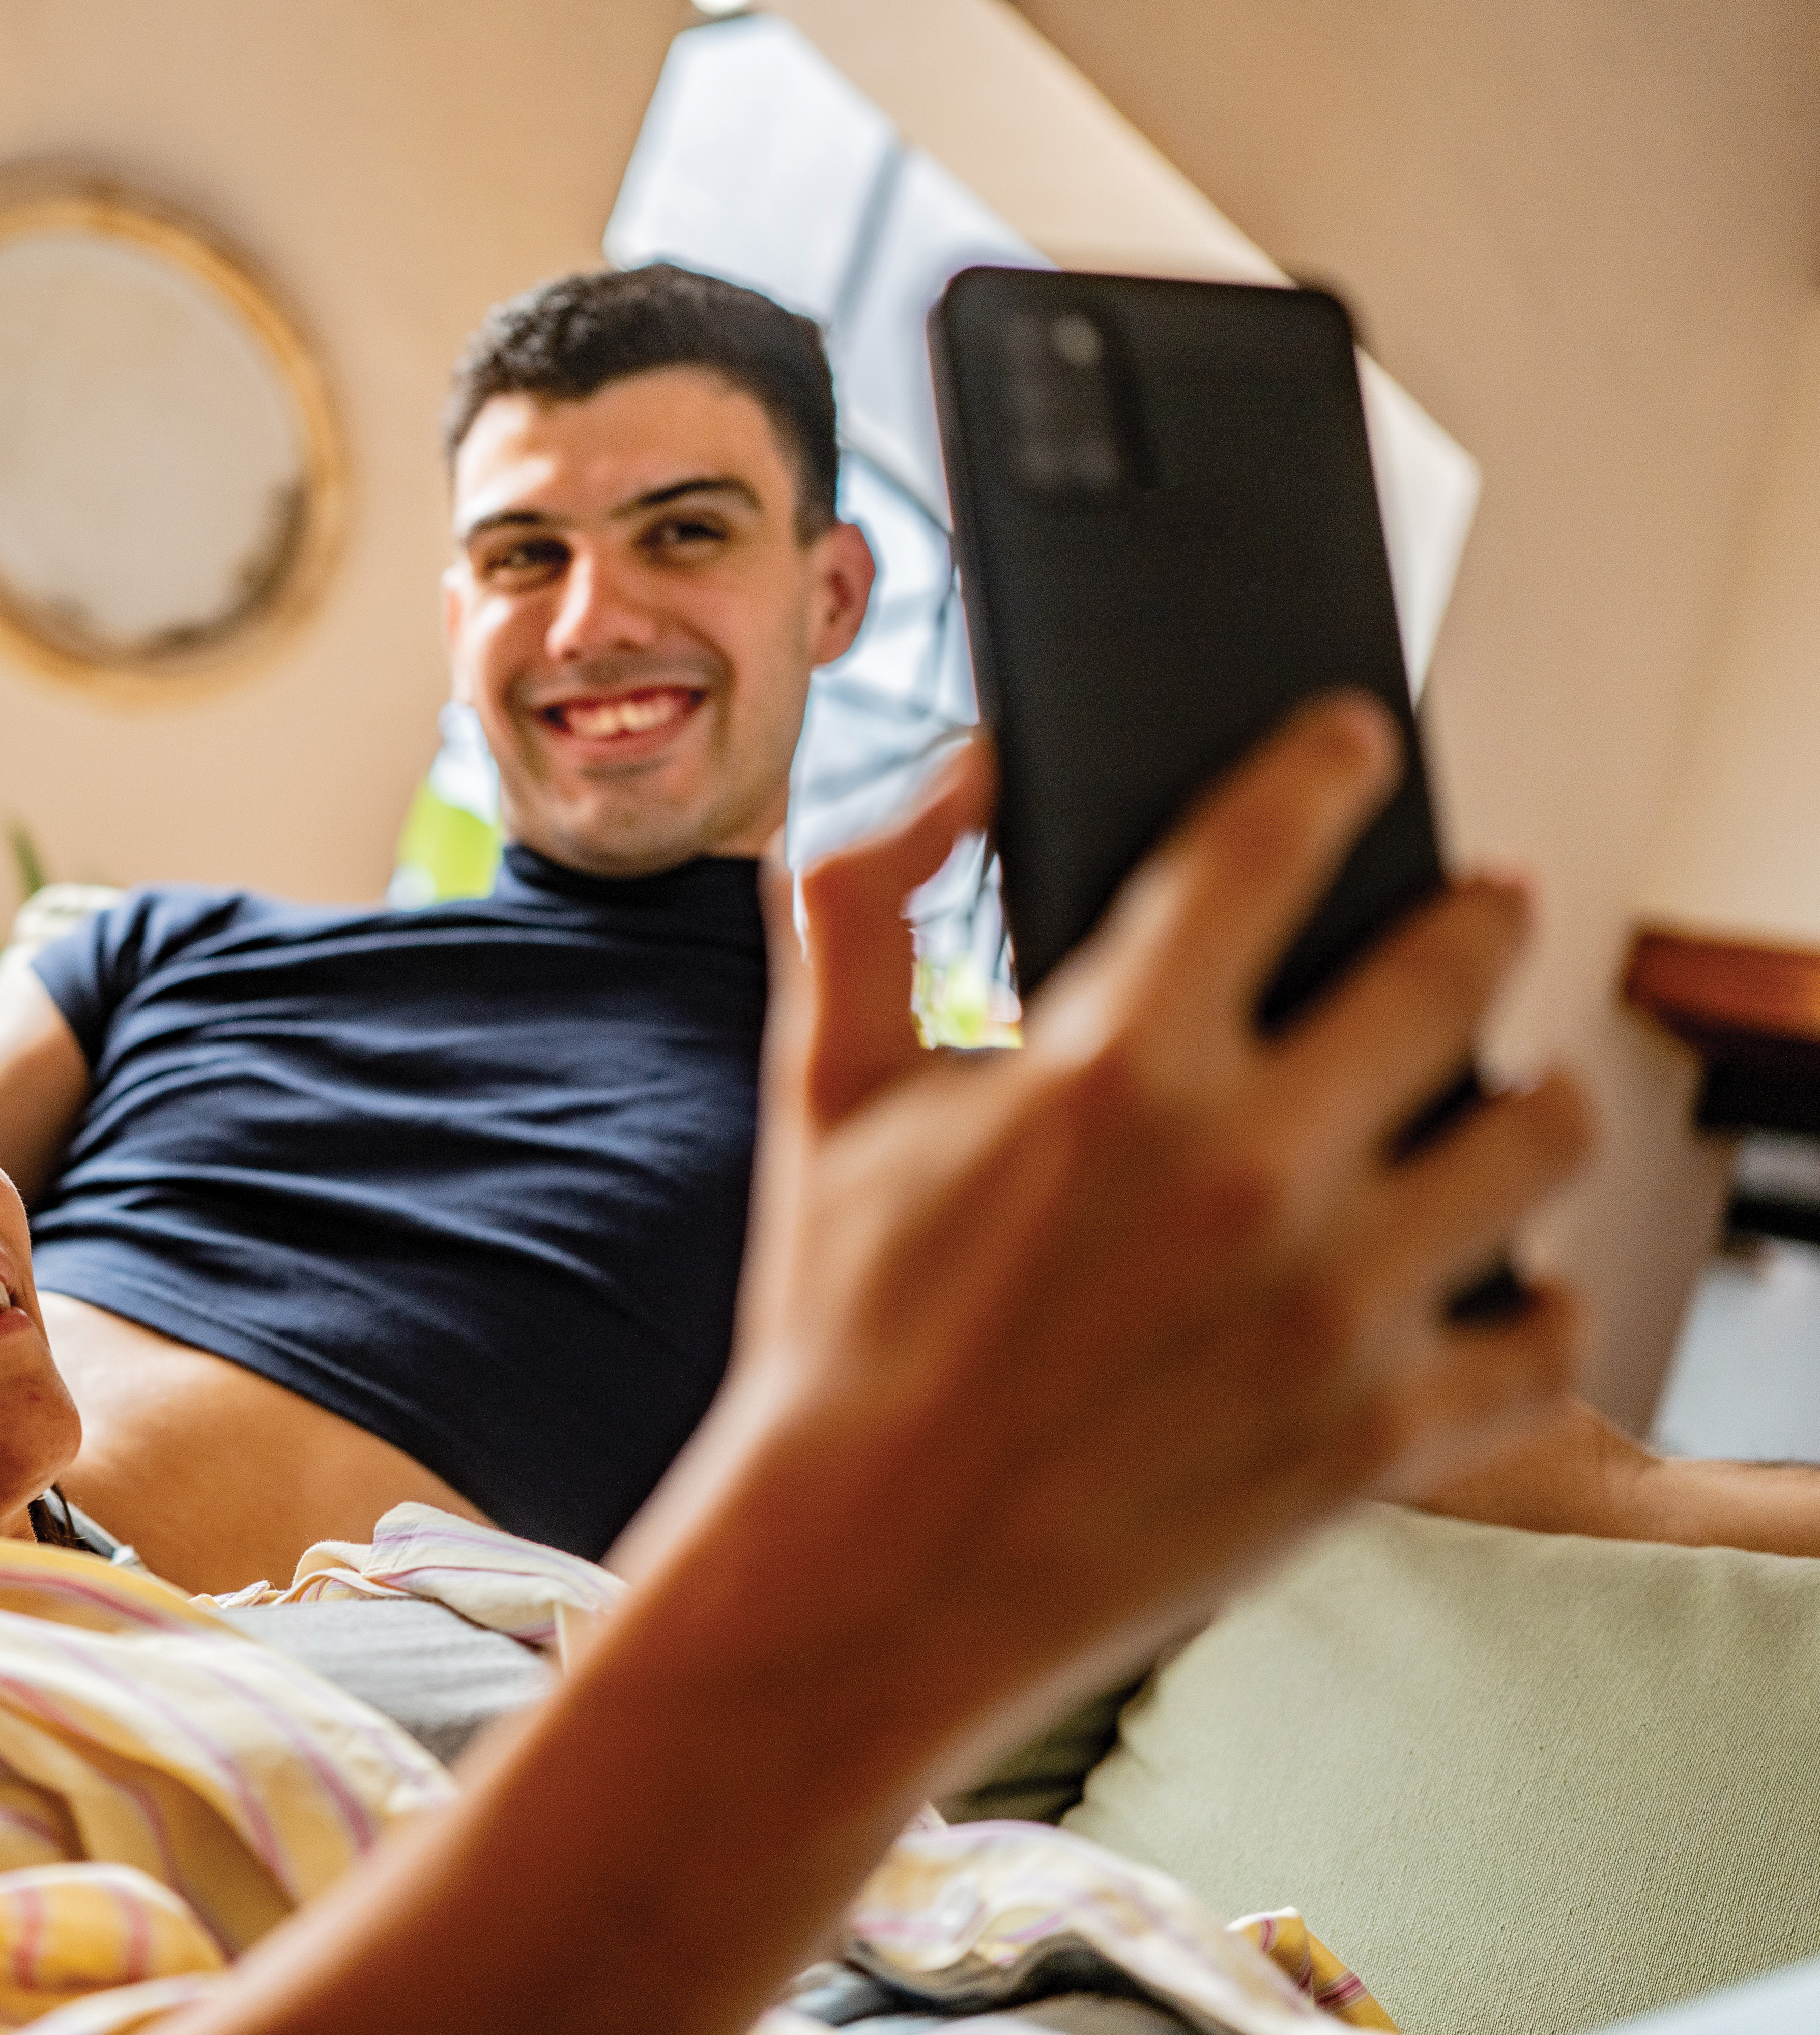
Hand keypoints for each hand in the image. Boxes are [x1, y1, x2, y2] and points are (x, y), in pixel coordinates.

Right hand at [674, 694, 1593, 1676]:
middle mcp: (1249, 1170)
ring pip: (1537, 1138)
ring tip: (1495, 1094)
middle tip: (1472, 913)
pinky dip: (1530, 1295)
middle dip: (1472, 914)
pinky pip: (1545, 1333)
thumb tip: (950, 776)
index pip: (1271, 839)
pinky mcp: (1381, 1437)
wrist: (868, 1569)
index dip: (1329, 763)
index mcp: (1115, 1065)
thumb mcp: (818, 1094)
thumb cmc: (839, 1325)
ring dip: (1524, 1096)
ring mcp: (1334, 1309)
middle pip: (1456, 966)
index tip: (1355, 748)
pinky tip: (1482, 1272)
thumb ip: (858, 902)